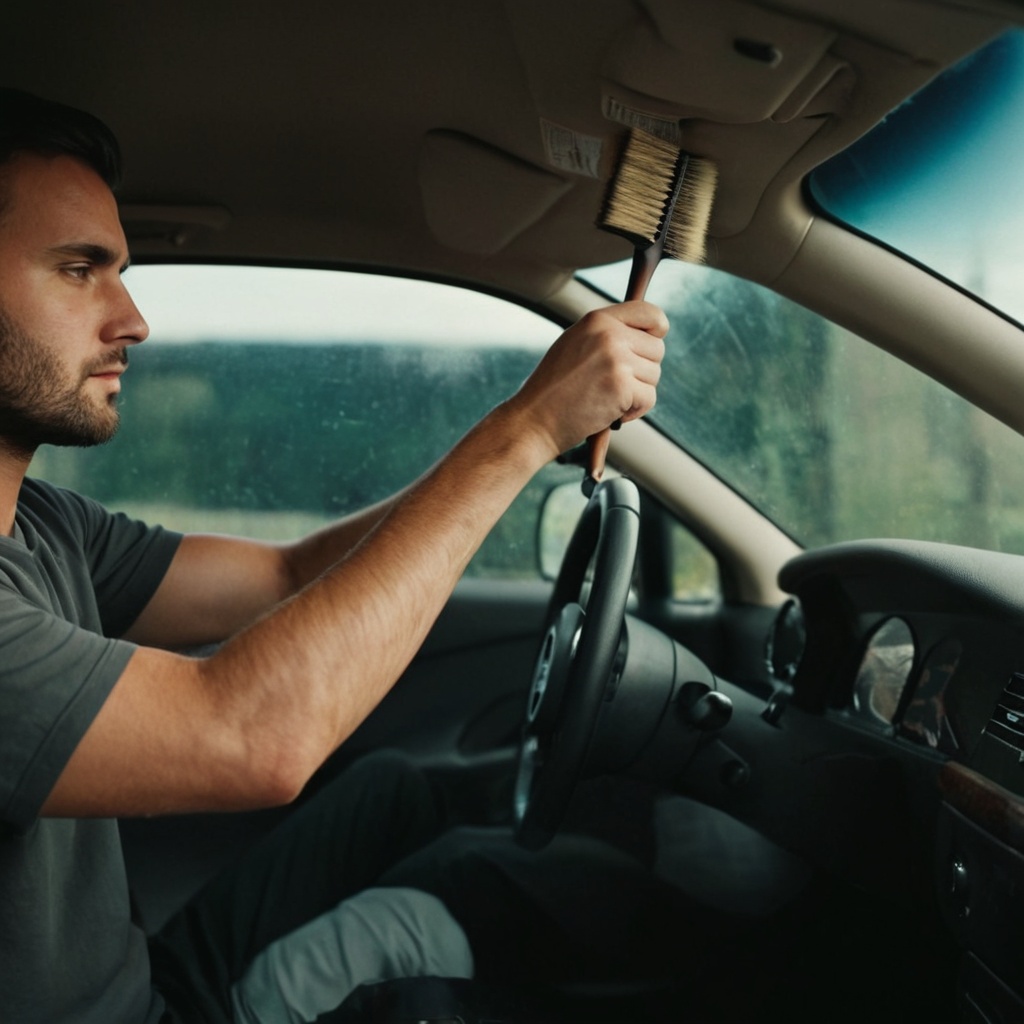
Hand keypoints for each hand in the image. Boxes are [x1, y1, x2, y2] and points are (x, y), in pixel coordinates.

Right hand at [510, 301, 667, 458]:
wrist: (534, 420)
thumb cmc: (553, 388)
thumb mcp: (574, 344)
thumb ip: (607, 334)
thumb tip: (649, 334)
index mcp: (597, 320)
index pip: (650, 313)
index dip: (657, 330)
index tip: (652, 342)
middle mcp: (608, 335)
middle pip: (657, 349)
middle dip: (643, 370)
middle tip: (616, 384)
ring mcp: (616, 360)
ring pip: (654, 375)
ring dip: (638, 392)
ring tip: (607, 398)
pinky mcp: (621, 387)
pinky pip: (649, 398)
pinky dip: (635, 411)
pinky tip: (611, 413)